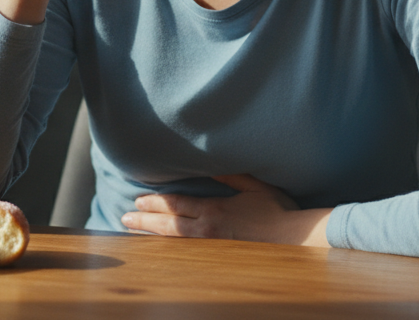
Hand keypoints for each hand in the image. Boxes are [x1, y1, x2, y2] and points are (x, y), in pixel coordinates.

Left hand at [121, 174, 331, 246]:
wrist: (294, 239)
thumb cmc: (276, 210)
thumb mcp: (253, 185)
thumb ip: (229, 174)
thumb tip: (208, 162)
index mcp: (214, 209)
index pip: (176, 205)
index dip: (154, 202)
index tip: (138, 199)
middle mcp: (208, 229)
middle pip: (168, 224)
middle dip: (144, 220)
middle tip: (125, 216)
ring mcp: (212, 246)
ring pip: (173, 240)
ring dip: (151, 234)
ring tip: (133, 230)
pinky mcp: (219, 256)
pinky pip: (187, 252)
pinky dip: (168, 247)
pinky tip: (159, 246)